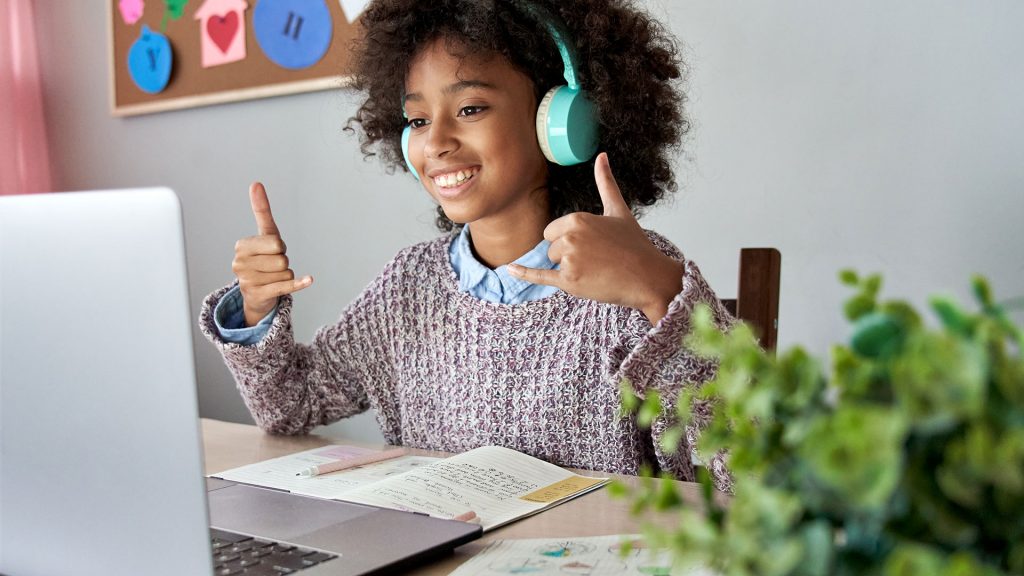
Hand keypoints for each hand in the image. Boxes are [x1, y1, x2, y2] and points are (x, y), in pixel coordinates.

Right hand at [232, 182, 312, 326]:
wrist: (256, 294)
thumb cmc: (262, 258)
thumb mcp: (264, 234)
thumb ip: (261, 210)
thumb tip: (256, 183)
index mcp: (241, 246)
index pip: (276, 242)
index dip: (279, 247)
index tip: (271, 251)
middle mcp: (240, 264)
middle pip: (282, 259)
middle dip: (283, 262)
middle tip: (272, 266)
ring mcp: (247, 281)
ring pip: (286, 273)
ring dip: (285, 275)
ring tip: (272, 277)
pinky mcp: (259, 295)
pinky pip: (286, 286)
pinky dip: (299, 283)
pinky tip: (309, 279)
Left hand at [508, 153, 682, 323]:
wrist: (649, 277)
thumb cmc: (635, 245)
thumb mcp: (618, 210)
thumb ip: (606, 183)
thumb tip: (602, 156)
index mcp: (578, 218)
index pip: (552, 231)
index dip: (568, 240)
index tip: (591, 245)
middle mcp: (570, 237)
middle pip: (551, 248)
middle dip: (568, 255)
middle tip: (596, 259)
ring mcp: (569, 260)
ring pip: (553, 263)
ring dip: (569, 269)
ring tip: (596, 270)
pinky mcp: (570, 282)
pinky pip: (539, 276)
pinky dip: (524, 274)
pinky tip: (509, 269)